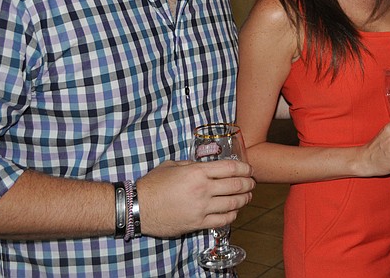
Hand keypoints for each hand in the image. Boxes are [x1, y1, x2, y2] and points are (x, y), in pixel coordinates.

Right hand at [136, 159, 254, 237]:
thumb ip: (191, 165)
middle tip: (252, 183)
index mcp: (197, 172)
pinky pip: (222, 220)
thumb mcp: (172, 166)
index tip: (249, 169)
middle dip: (248, 183)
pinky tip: (234, 212)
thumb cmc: (152, 184)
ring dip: (244, 199)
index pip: (230, 168)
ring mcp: (201, 208)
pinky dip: (232, 215)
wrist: (137, 207)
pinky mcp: (197, 224)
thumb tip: (205, 166)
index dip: (244, 168)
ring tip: (248, 196)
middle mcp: (203, 189)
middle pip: (236, 185)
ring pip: (233, 204)